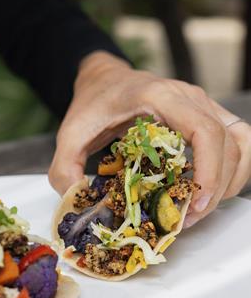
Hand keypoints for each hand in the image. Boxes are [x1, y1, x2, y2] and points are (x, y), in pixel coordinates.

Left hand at [48, 51, 250, 226]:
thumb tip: (76, 201)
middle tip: (188, 217)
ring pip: (240, 142)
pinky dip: (231, 169)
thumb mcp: (70, 134)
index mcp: (159, 97)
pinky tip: (207, 190)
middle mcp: (189, 97)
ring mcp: (202, 105)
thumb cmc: (92, 103)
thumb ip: (64, 167)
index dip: (209, 170)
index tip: (194, 204)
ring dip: (229, 180)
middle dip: (215, 186)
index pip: (203, 131)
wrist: (104, 80)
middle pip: (227, 141)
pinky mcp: (205, 116)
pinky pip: (236, 142)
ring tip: (198, 207)